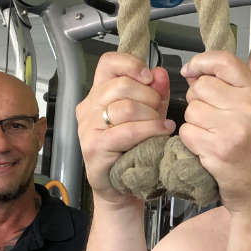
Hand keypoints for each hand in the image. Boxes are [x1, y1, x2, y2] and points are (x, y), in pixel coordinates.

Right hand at [76, 52, 173, 205]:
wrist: (120, 187)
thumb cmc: (132, 150)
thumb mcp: (148, 115)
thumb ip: (154, 93)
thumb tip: (161, 73)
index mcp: (98, 94)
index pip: (108, 63)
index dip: (131, 64)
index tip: (149, 76)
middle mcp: (89, 107)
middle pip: (121, 85)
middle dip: (149, 96)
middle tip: (159, 111)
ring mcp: (88, 127)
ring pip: (126, 107)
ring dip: (152, 116)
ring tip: (162, 125)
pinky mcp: (94, 146)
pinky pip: (127, 131)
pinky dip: (150, 130)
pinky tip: (162, 132)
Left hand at [178, 51, 250, 212]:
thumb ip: (231, 91)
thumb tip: (195, 75)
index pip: (225, 62)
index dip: (201, 62)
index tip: (190, 71)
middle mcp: (249, 108)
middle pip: (201, 87)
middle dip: (197, 102)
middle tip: (212, 121)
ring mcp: (235, 128)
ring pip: (191, 110)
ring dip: (194, 124)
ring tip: (213, 137)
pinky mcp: (219, 148)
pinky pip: (187, 132)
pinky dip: (191, 142)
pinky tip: (208, 150)